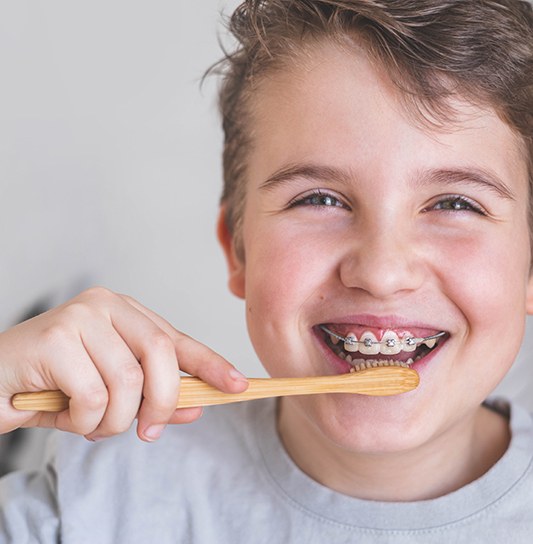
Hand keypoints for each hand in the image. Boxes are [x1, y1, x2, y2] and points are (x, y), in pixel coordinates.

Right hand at [0, 287, 247, 440]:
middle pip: (160, 355)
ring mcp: (80, 316)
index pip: (177, 339)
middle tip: (148, 430)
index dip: (210, 364)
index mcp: (125, 313)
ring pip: (127, 382)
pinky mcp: (55, 337)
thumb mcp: (111, 395)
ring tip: (90, 423)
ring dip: (112, 421)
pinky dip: (84, 422)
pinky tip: (64, 416)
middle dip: (161, 402)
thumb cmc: (53, 386)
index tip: (238, 386)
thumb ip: (152, 397)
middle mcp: (106, 305)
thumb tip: (196, 408)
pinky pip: (93, 396)